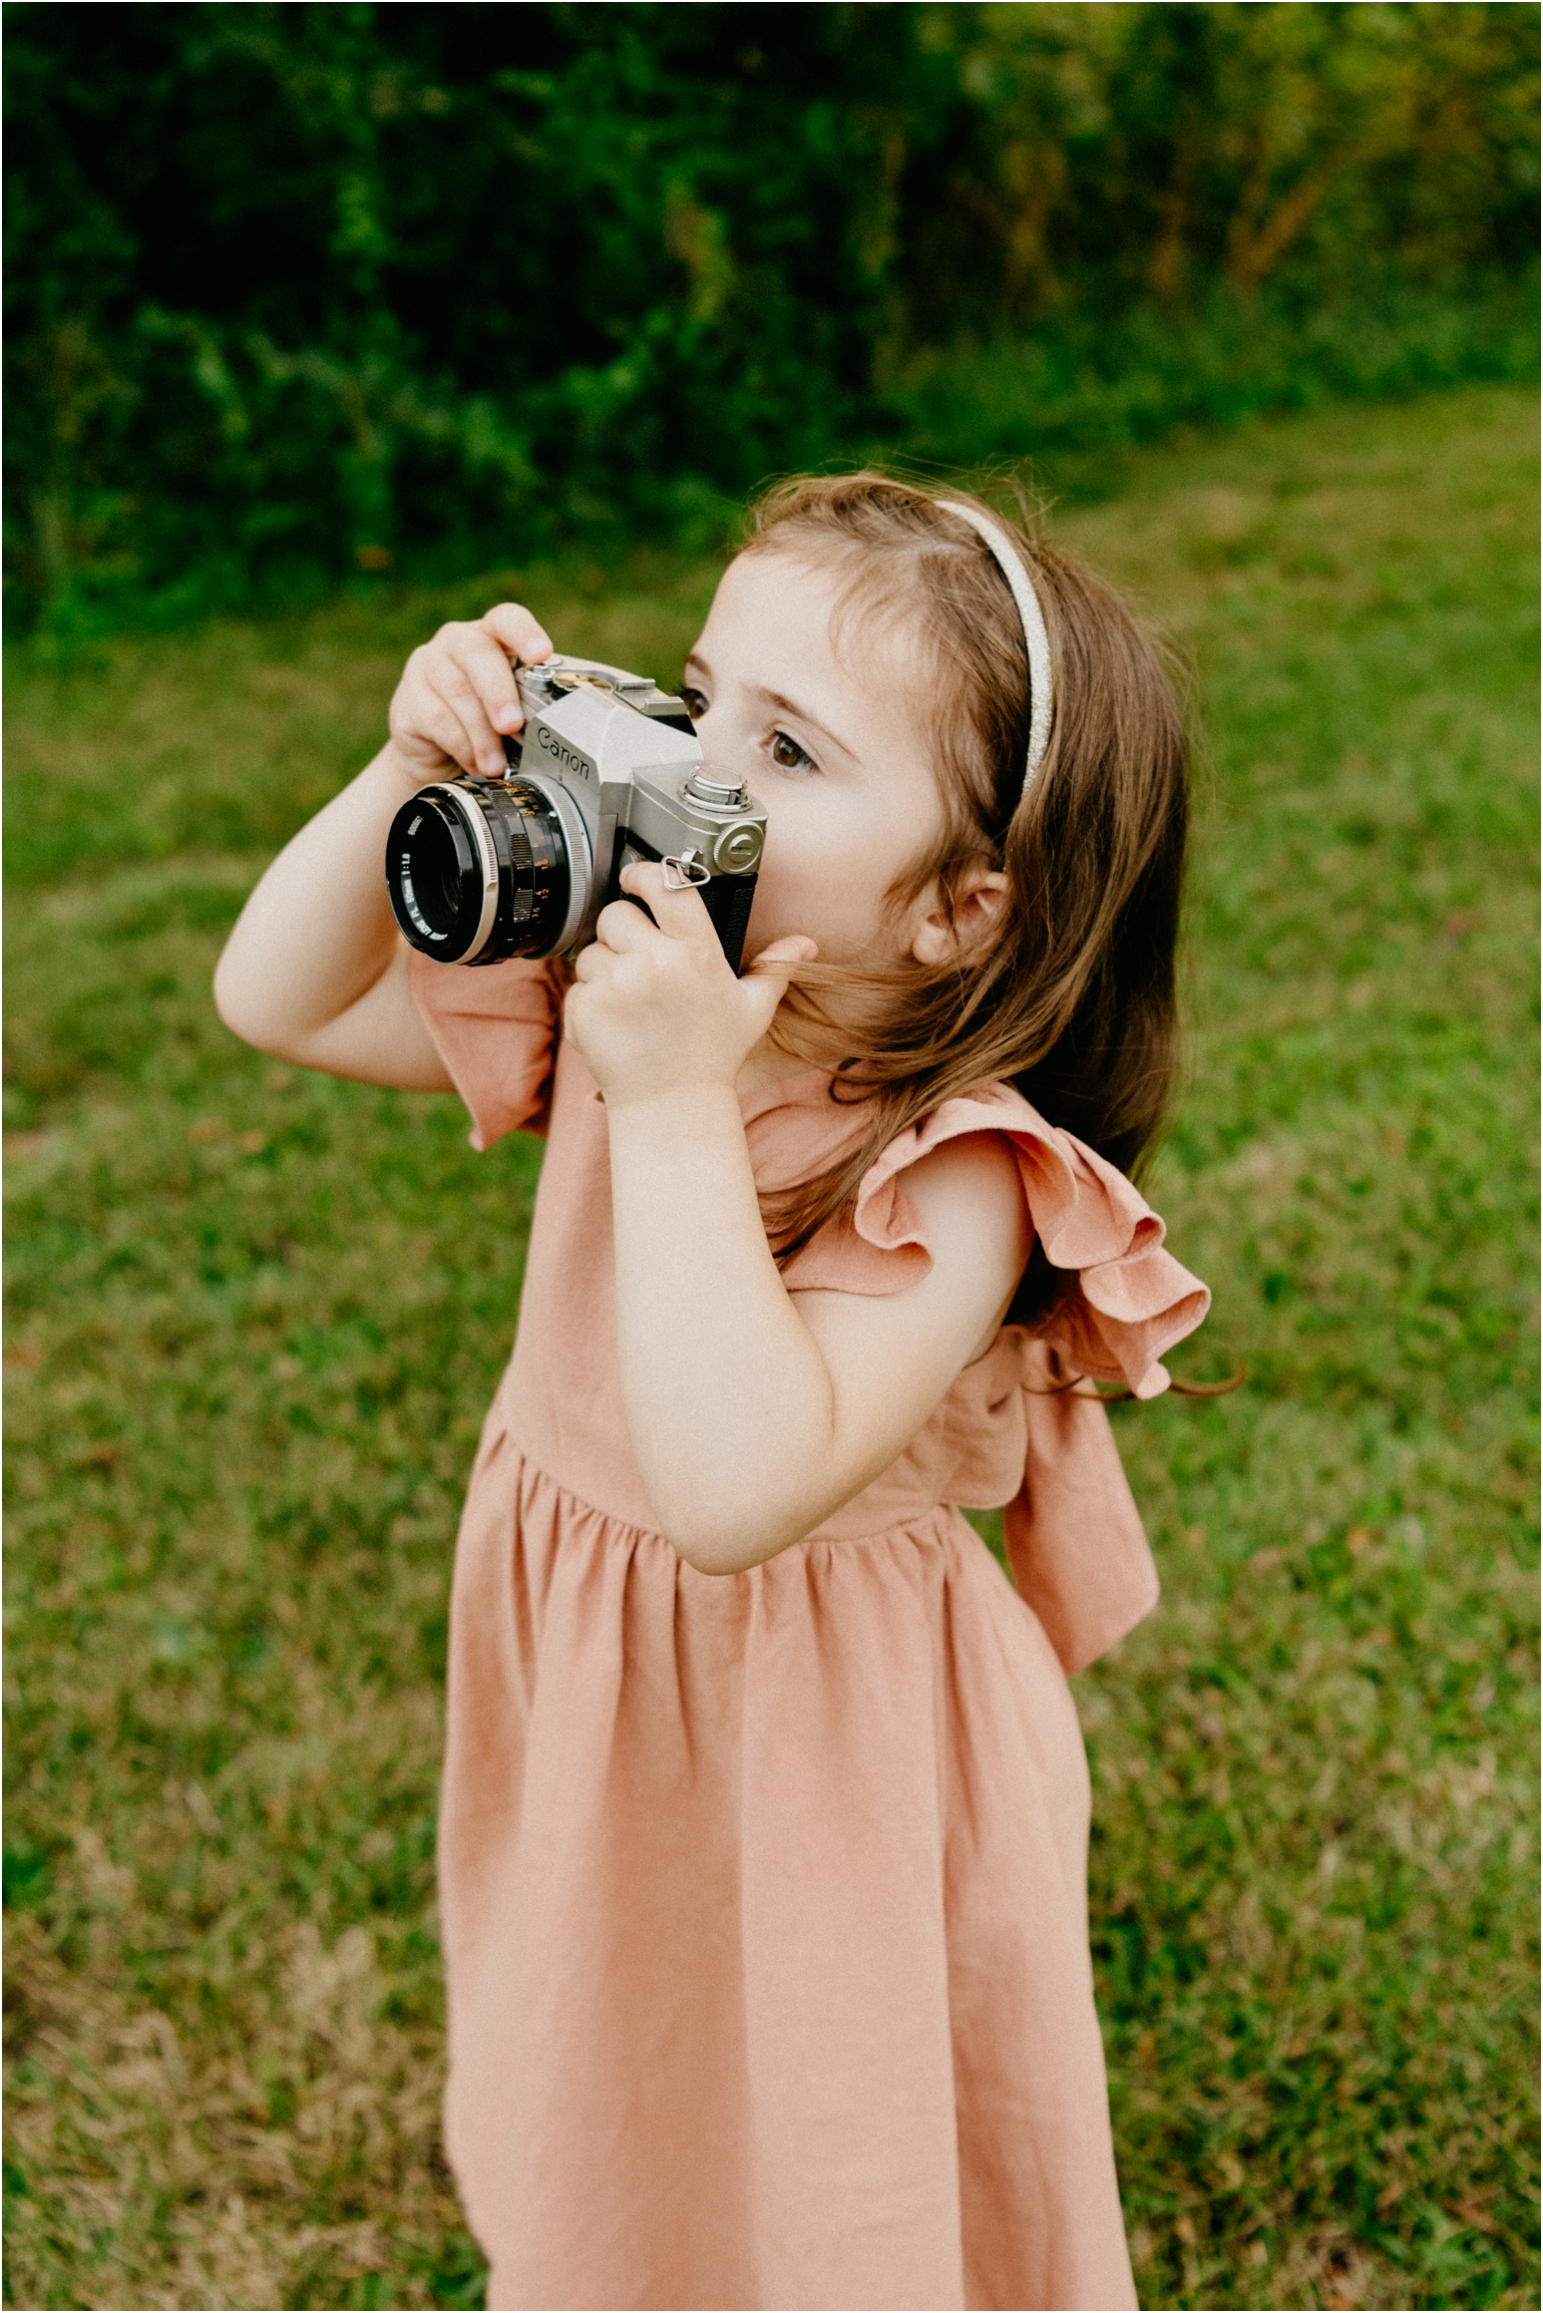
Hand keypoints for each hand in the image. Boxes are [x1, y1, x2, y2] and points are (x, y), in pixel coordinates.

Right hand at [386, 602, 553, 785]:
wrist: (436, 755)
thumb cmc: (487, 725)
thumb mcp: (513, 710)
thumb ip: (530, 706)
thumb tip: (557, 728)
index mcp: (493, 637)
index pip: (507, 619)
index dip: (524, 633)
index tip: (541, 653)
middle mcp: (458, 642)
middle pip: (477, 653)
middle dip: (498, 691)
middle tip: (512, 725)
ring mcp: (428, 665)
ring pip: (457, 690)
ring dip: (481, 732)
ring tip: (496, 764)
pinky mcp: (408, 697)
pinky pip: (437, 718)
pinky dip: (461, 746)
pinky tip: (474, 763)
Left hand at [565, 861, 816, 1108]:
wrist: (672, 1104)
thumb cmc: (713, 1055)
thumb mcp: (752, 1009)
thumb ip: (775, 969)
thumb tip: (805, 944)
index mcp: (697, 952)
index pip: (666, 887)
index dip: (643, 875)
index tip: (633, 879)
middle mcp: (657, 962)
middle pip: (615, 915)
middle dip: (619, 934)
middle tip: (635, 965)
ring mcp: (619, 984)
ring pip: (591, 953)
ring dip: (603, 973)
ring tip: (630, 1006)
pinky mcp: (589, 1007)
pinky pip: (577, 988)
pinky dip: (589, 1006)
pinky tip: (615, 1028)